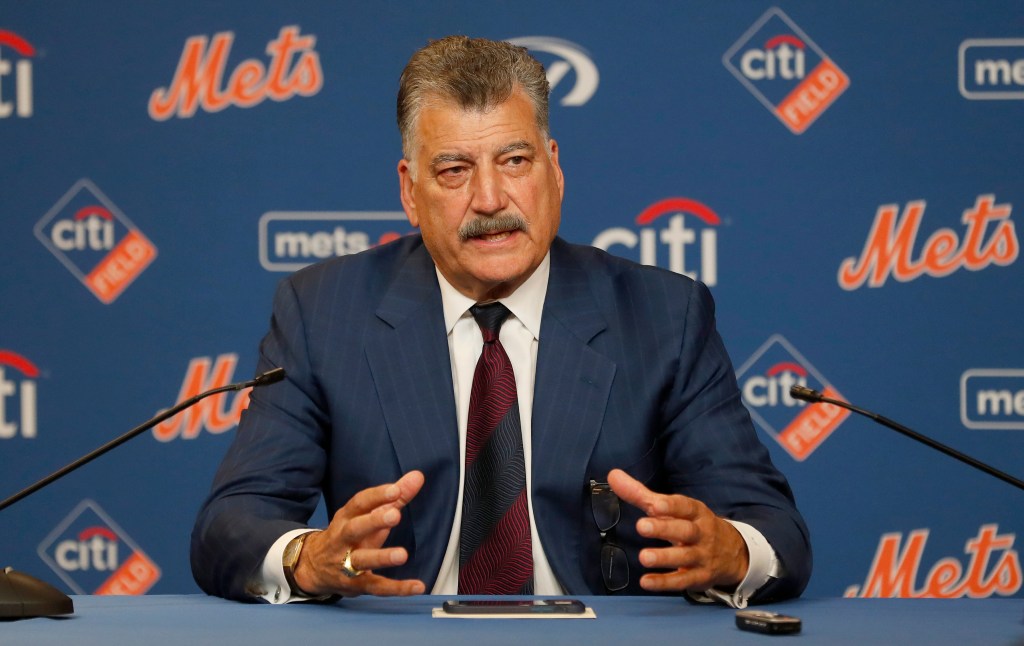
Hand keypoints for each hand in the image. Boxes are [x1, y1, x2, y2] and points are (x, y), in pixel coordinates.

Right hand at [294, 470, 426, 596]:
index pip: (359, 503)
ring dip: (381, 557)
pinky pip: (376, 586)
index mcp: (347, 518)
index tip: (396, 490)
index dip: (377, 496)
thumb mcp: (368, 515)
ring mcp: (347, 563)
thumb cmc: (349, 535)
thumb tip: (418, 476)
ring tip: (402, 555)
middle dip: (373, 521)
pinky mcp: (356, 584)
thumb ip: (394, 497)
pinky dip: (397, 588)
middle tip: (394, 514)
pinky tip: (417, 586)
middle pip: (355, 529)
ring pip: (362, 560)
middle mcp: (343, 539)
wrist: (313, 567)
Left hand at [607, 468, 747, 592]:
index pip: (685, 507)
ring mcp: (701, 556)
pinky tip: (646, 582)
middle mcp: (701, 533)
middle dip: (664, 528)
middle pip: (684, 530)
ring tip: (643, 557)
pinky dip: (664, 582)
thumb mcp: (672, 508)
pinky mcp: (699, 577)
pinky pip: (682, 580)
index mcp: (695, 512)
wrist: (731, 552)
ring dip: (664, 557)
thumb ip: (641, 494)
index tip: (655, 505)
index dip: (671, 506)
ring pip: (684, 557)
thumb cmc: (692, 524)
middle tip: (641, 526)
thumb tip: (613, 476)